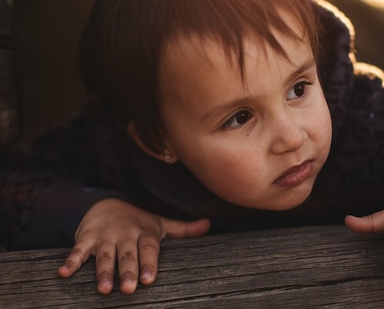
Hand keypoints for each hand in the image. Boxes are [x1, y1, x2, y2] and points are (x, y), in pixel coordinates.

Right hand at [57, 198, 209, 294]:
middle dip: (128, 271)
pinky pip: (77, 251)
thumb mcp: (160, 223)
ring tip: (103, 289)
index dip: (149, 263)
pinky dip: (71, 261)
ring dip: (102, 272)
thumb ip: (183, 229)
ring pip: (104, 256)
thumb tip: (208, 224)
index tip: (149, 279)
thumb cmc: (137, 221)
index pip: (148, 249)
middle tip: (129, 289)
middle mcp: (125, 235)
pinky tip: (64, 273)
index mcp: (144, 233)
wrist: (104, 203)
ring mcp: (105, 236)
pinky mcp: (85, 238)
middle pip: (127, 254)